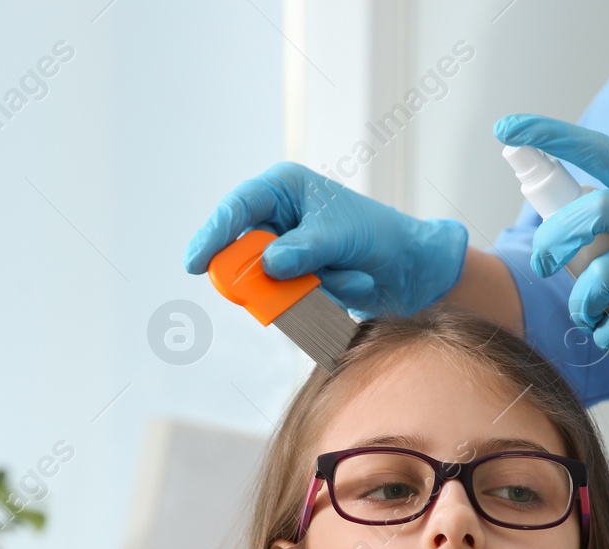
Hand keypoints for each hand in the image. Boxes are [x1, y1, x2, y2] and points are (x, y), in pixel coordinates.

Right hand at [183, 162, 468, 319]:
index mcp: (284, 189)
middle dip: (269, 275)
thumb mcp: (341, 236)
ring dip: (312, 288)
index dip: (213, 236)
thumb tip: (269, 265)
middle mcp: (279, 218)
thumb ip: (303, 250)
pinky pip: (290, 300)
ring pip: (270, 283)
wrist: (412, 268)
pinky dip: (323, 298)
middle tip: (285, 285)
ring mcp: (286, 251)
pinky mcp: (297, 280)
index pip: (237, 209)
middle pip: (245, 253)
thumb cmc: (379, 235)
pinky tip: (355, 283)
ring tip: (352, 277)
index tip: (196, 264)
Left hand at [495, 113, 608, 424]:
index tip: (507, 128)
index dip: (550, 136)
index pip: (598, 148)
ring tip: (588, 313)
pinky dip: (605, 335)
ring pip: (600, 277)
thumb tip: (555, 224)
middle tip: (546, 266)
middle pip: (591, 213)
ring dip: (580, 303)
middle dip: (553, 242)